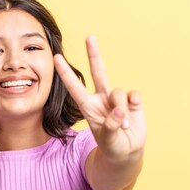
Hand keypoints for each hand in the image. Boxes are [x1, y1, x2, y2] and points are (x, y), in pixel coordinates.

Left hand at [54, 35, 145, 161]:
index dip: (66, 73)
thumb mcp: (108, 140)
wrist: (127, 152)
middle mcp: (101, 99)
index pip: (75, 87)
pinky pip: (133, 95)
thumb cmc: (112, 146)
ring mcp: (117, 99)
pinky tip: (133, 113)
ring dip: (121, 110)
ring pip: (118, 91)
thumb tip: (120, 110)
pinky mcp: (132, 101)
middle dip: (94, 54)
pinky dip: (133, 104)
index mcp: (88, 107)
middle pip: (98, 72)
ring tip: (123, 127)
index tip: (56, 58)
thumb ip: (111, 126)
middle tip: (89, 36)